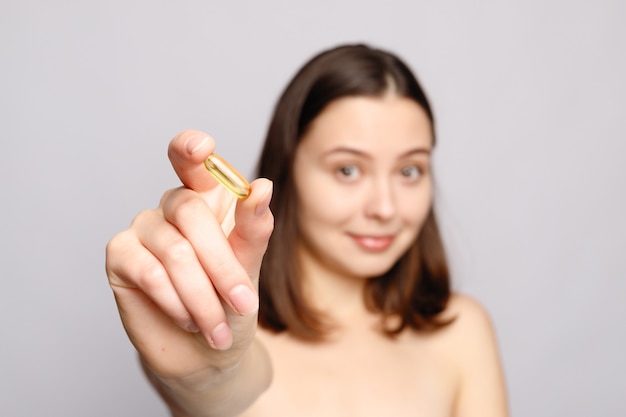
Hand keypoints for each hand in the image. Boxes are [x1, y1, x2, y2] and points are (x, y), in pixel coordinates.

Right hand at [106, 130, 272, 378]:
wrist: (206, 352)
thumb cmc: (231, 303)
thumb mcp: (250, 267)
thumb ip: (254, 227)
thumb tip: (262, 186)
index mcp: (208, 198)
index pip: (193, 161)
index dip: (191, 149)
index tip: (202, 147)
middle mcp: (173, 206)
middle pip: (191, 211)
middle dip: (222, 266)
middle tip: (243, 304)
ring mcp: (144, 227)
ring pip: (175, 251)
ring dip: (202, 297)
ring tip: (217, 328)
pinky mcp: (120, 255)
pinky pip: (149, 272)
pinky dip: (175, 302)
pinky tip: (187, 319)